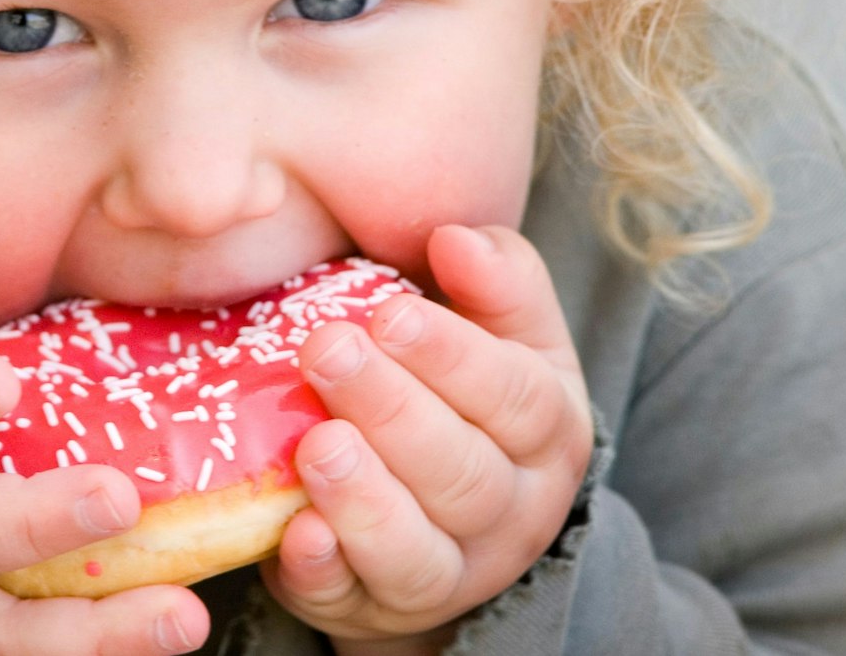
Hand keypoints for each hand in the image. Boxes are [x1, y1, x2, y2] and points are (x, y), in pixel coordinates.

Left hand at [261, 225, 592, 651]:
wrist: (439, 517)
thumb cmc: (462, 398)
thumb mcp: (503, 335)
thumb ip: (496, 281)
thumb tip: (457, 237)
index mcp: (548, 432)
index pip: (515, 396)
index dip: (453, 356)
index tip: (389, 313)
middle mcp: (511, 511)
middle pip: (462, 471)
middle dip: (392, 410)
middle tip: (326, 351)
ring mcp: (447, 570)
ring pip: (416, 548)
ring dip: (364, 497)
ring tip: (317, 443)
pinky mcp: (373, 606)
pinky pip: (352, 597)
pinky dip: (325, 568)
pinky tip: (297, 532)